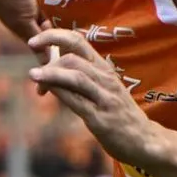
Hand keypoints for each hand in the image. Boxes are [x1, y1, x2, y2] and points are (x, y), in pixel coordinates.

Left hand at [27, 27, 159, 166]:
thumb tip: (53, 67)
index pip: (78, 41)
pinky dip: (58, 92)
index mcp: (104, 68)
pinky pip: (76, 100)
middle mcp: (105, 78)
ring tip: (34, 75)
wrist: (143, 140)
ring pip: (75, 75)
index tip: (34, 41)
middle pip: (73, 56)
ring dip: (51, 73)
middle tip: (34, 73)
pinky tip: (45, 91)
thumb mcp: (102, 89)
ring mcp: (104, 97)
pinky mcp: (100, 118)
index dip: (54, 36)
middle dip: (48, 59)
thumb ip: (82, 77)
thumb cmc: (118, 114)